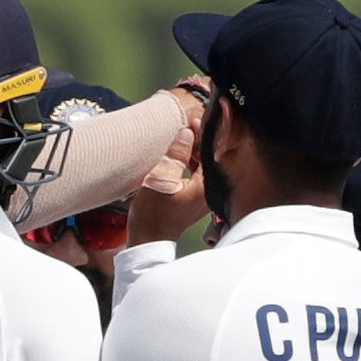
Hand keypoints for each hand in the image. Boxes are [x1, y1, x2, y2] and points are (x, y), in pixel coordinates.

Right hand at [127, 107, 209, 246]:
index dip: (204, 135)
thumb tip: (186, 133)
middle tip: (187, 126)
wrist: (148, 238)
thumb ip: (176, 154)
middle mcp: (209, 192)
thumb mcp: (161, 177)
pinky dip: (190, 163)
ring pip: (202, 166)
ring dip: (193, 152)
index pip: (212, 154)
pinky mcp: (194, 199)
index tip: (195, 122)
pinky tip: (179, 155)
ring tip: (181, 138)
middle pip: (209, 159)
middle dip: (199, 142)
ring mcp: (202, 196)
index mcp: (206, 187)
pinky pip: (196, 175)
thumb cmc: (154, 213)